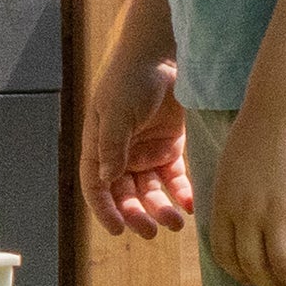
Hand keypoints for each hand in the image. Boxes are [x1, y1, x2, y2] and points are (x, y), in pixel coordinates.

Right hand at [81, 47, 193, 238]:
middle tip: (150, 231)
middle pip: (125, 194)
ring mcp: (147, 151)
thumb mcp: (116, 111)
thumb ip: (112, 145)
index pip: (96, 185)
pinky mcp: (171, 147)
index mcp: (99, 146)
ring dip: (160, 209)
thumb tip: (105, 179)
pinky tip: (189, 205)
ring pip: (151, 191)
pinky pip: (175, 178)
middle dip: (136, 214)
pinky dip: (181, 193)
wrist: (162, 54)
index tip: (118, 229)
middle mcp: (121, 153)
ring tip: (175, 223)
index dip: (104, 209)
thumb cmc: (130, 78)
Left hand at [209, 101, 285, 285]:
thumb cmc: (255, 134)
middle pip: (255, 266)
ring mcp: (275, 213)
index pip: (226, 255)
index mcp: (224, 206)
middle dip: (269, 284)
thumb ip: (231, 198)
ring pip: (284, 264)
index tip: (253, 279)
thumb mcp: (229, 171)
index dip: (240, 274)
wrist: (280, 112)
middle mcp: (247, 215)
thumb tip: (237, 221)